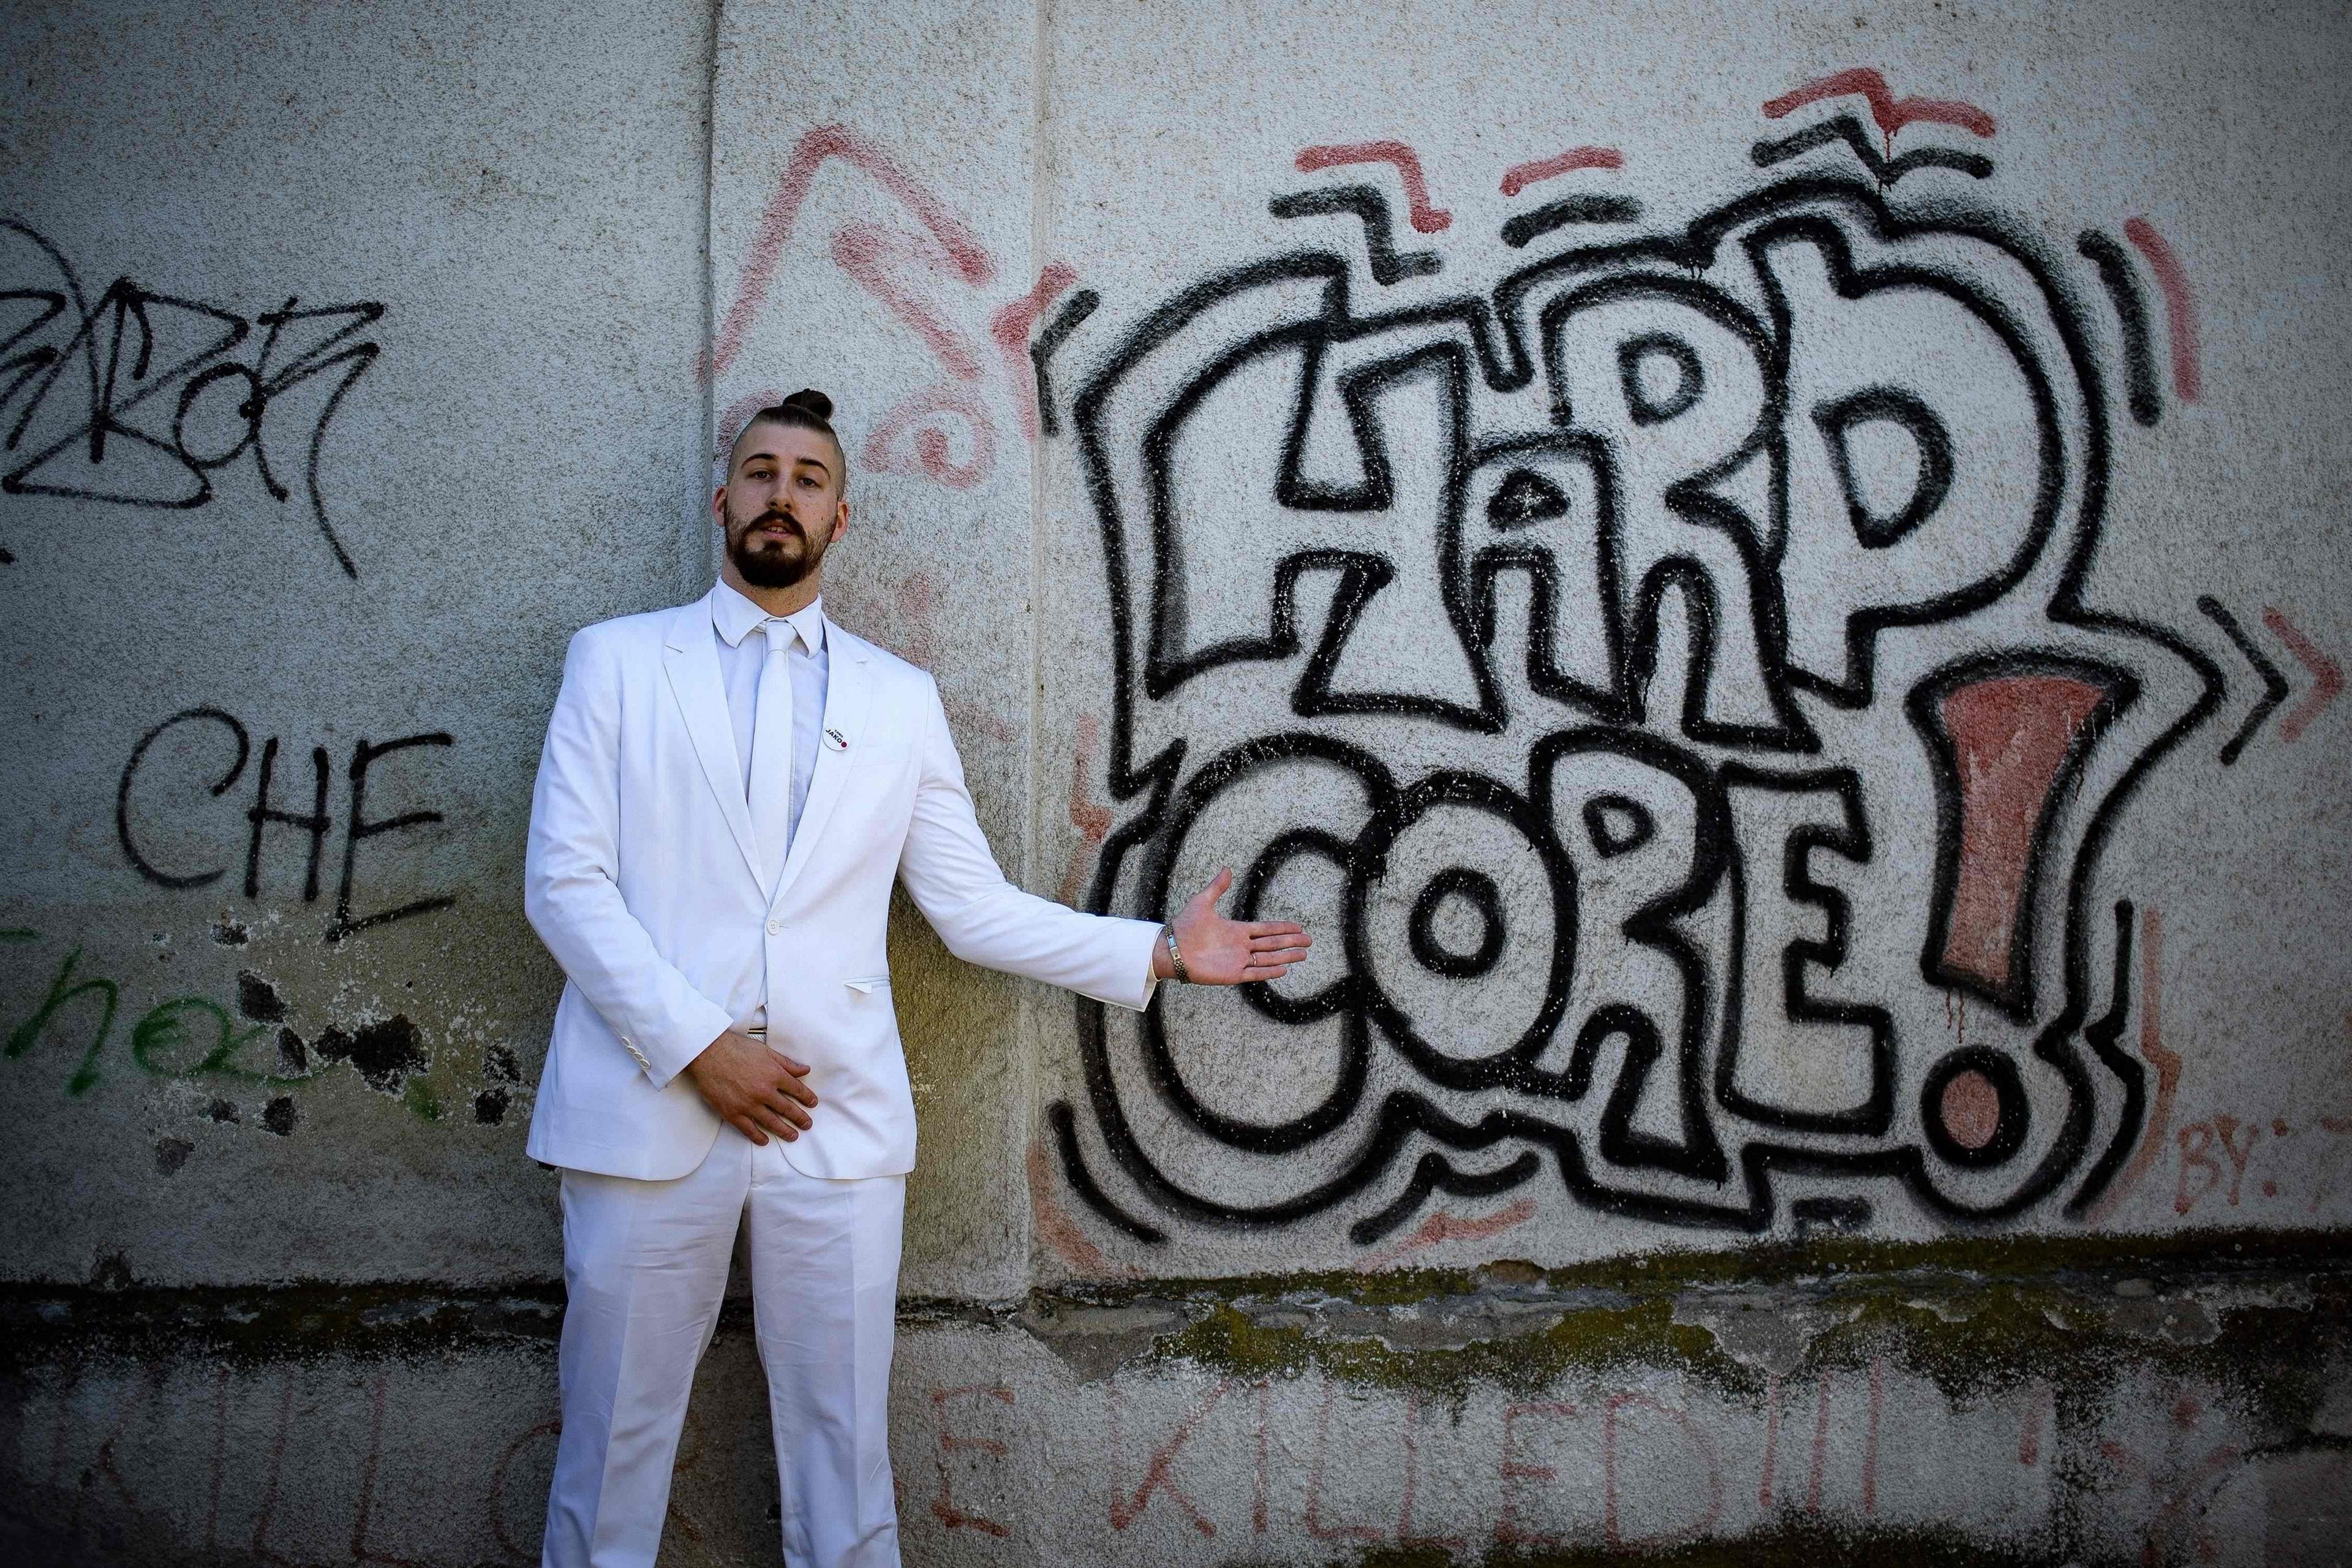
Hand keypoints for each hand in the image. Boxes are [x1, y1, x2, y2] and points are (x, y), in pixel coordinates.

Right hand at [684, 1029, 816, 1144]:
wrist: (709, 1053)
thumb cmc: (737, 1049)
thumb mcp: (766, 1051)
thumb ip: (787, 1063)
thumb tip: (805, 1070)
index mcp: (774, 1075)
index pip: (797, 1090)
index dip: (807, 1098)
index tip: (813, 1104)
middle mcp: (764, 1092)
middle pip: (787, 1109)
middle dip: (800, 1118)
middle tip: (807, 1124)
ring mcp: (749, 1104)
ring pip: (771, 1122)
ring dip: (784, 1131)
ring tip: (793, 1136)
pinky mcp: (733, 1113)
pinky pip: (749, 1129)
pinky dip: (758, 1137)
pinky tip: (765, 1140)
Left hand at [1154, 867, 1311, 985]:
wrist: (1171, 949)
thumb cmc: (1185, 926)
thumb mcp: (1202, 902)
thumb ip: (1217, 887)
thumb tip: (1227, 869)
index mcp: (1236, 930)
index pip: (1265, 929)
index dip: (1282, 928)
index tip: (1298, 927)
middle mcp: (1240, 946)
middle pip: (1272, 944)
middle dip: (1291, 942)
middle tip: (1309, 940)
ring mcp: (1237, 960)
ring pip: (1268, 959)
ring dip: (1286, 957)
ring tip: (1303, 955)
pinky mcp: (1232, 974)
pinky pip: (1255, 973)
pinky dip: (1269, 972)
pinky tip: (1283, 970)